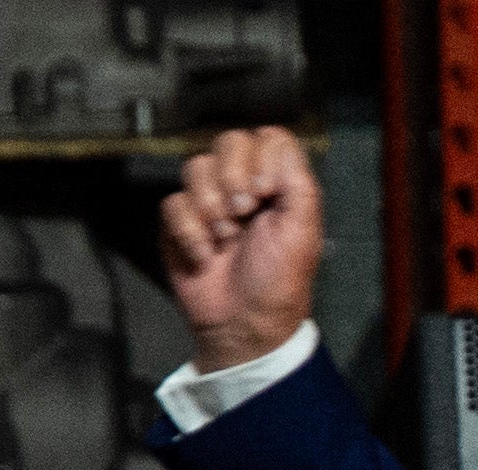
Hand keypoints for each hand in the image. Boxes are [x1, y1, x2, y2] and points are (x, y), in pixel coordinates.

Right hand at [160, 126, 320, 372]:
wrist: (245, 324)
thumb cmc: (279, 282)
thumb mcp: (304, 232)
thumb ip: (299, 182)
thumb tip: (274, 150)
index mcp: (278, 184)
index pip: (267, 138)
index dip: (262, 158)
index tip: (266, 192)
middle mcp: (243, 185)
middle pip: (228, 141)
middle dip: (233, 177)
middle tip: (244, 213)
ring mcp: (210, 201)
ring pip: (196, 168)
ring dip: (211, 204)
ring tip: (225, 238)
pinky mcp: (181, 223)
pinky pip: (173, 203)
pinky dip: (189, 230)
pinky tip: (205, 254)